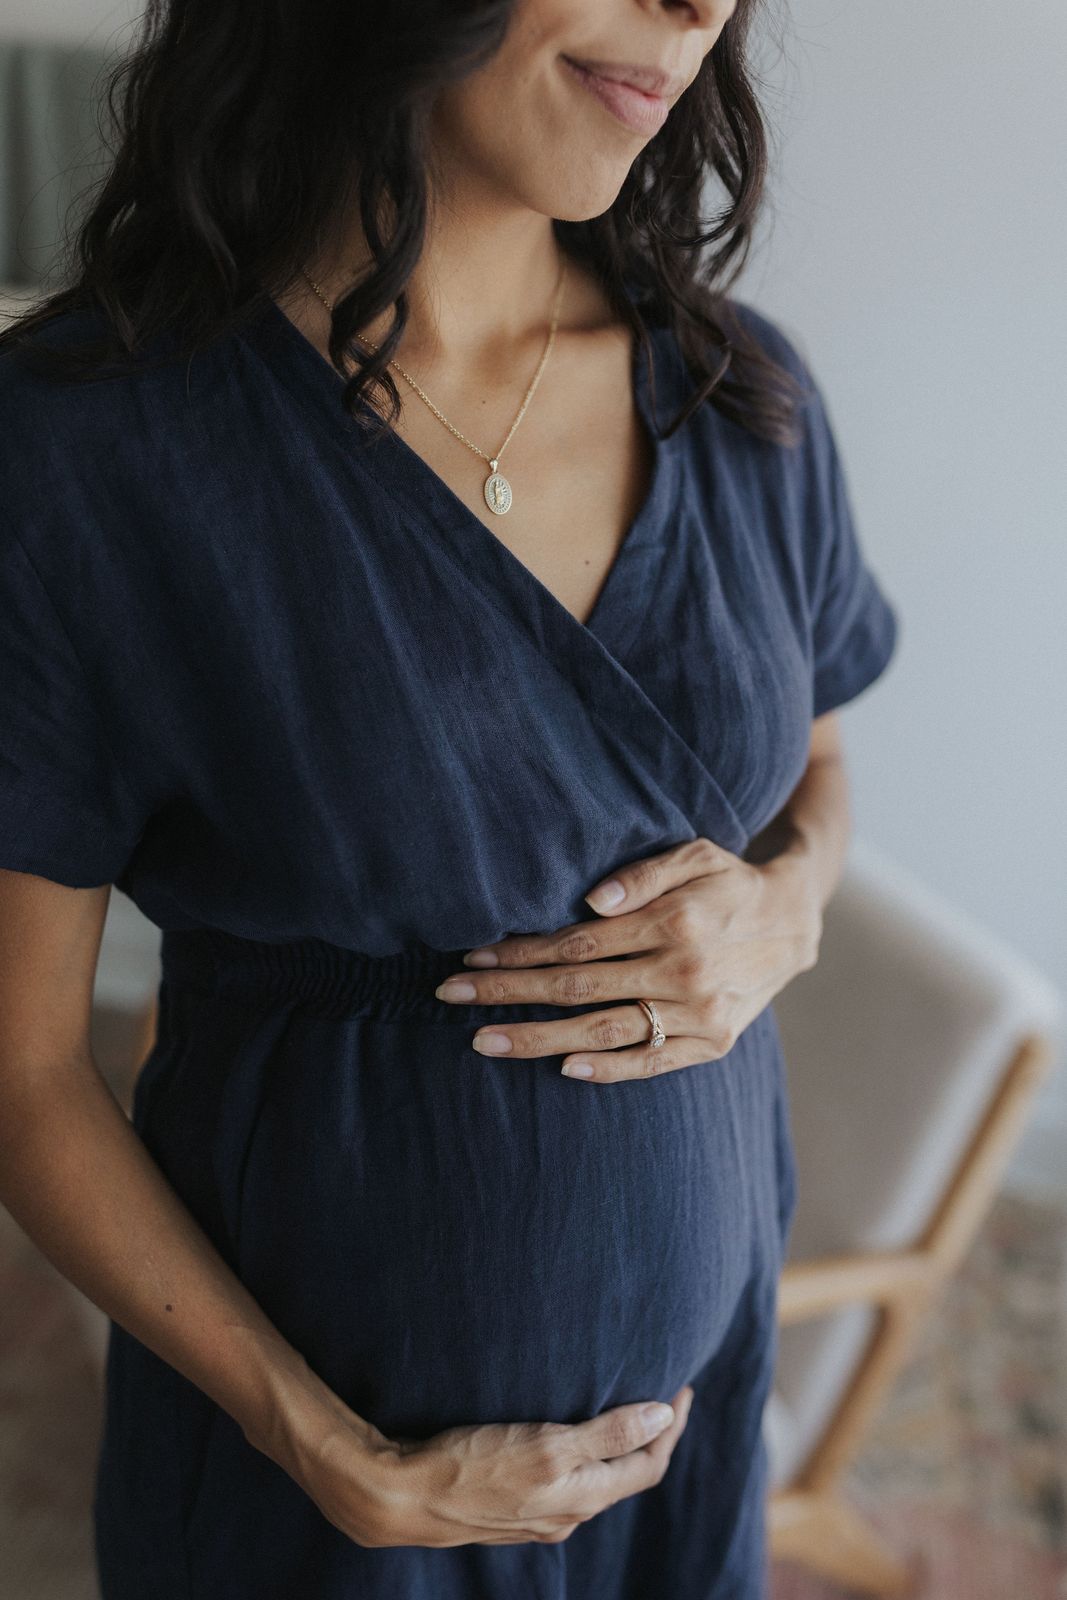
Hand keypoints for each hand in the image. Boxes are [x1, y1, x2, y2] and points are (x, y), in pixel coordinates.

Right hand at [276, 1380, 694, 1547]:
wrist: (402, 1494)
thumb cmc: (472, 1465)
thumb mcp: (547, 1445)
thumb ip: (606, 1434)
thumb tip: (662, 1416)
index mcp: (581, 1500)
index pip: (647, 1465)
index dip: (671, 1427)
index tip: (683, 1388)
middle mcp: (566, 1514)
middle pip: (627, 1475)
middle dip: (653, 1436)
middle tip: (666, 1392)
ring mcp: (538, 1513)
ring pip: (597, 1479)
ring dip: (620, 1445)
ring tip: (628, 1407)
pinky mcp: (512, 1504)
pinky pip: (568, 1480)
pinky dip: (588, 1453)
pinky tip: (574, 1433)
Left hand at [434, 836, 821, 1081]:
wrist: (792, 924)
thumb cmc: (727, 882)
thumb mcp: (694, 854)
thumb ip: (642, 874)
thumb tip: (589, 901)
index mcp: (674, 921)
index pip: (577, 943)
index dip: (520, 952)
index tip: (472, 956)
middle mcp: (684, 971)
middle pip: (577, 989)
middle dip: (508, 994)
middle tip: (452, 997)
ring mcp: (699, 1013)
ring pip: (603, 1033)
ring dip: (537, 1039)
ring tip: (484, 1042)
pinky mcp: (712, 1043)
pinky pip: (650, 1064)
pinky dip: (606, 1071)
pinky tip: (562, 1068)